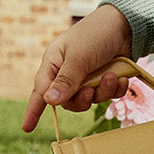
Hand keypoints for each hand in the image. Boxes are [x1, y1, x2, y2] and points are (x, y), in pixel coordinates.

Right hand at [22, 4, 133, 132]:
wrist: (126, 26)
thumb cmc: (95, 35)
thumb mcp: (78, 58)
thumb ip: (66, 81)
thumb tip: (50, 101)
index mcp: (54, 64)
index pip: (41, 91)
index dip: (34, 110)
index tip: (27, 128)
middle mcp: (68, 73)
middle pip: (69, 102)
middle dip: (82, 99)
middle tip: (91, 89)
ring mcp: (88, 77)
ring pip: (91, 100)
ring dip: (102, 91)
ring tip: (111, 76)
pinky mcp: (105, 80)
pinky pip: (108, 96)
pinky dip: (116, 89)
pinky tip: (121, 77)